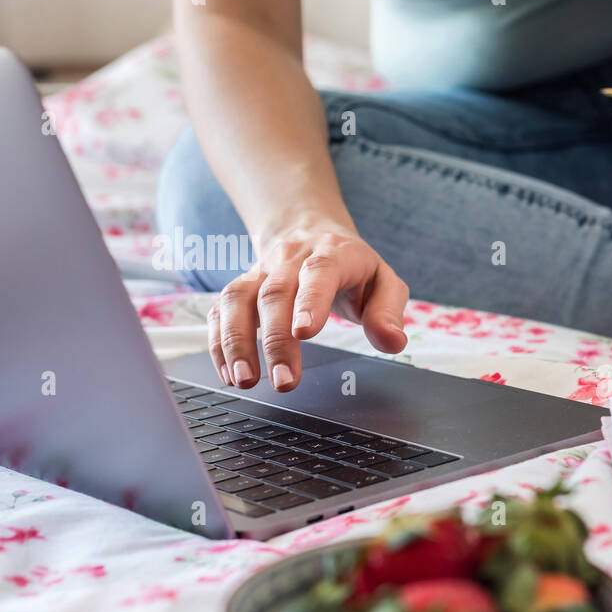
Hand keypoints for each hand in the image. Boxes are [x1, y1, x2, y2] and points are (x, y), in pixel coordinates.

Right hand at [208, 223, 408, 391]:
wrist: (311, 231)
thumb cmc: (353, 266)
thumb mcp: (384, 281)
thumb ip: (388, 311)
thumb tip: (392, 341)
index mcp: (332, 254)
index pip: (319, 273)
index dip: (311, 301)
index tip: (306, 333)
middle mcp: (290, 259)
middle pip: (275, 294)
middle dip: (276, 340)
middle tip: (284, 381)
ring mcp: (261, 271)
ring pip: (238, 299)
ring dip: (236, 342)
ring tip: (245, 380)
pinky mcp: (241, 287)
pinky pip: (221, 310)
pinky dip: (219, 342)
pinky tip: (228, 372)